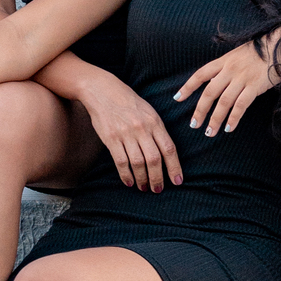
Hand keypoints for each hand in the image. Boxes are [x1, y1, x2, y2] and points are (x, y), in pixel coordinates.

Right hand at [78, 68, 182, 191]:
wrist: (103, 91)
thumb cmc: (128, 102)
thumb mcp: (148, 112)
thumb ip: (157, 130)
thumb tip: (165, 154)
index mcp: (155, 122)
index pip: (169, 149)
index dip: (174, 167)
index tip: (177, 181)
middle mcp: (142, 129)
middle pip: (154, 159)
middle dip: (157, 178)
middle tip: (158, 189)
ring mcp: (126, 134)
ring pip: (138, 163)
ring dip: (142, 179)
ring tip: (144, 187)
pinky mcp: (111, 138)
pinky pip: (121, 161)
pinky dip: (126, 174)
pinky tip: (129, 182)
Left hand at [174, 37, 276, 136]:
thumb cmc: (262, 50)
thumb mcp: (239, 54)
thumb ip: (228, 66)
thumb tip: (219, 81)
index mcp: (224, 60)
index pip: (200, 75)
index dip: (187, 87)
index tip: (177, 98)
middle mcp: (230, 69)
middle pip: (209, 92)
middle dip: (199, 110)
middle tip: (193, 125)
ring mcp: (242, 78)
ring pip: (223, 102)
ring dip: (215, 119)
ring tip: (209, 132)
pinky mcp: (255, 86)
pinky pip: (241, 105)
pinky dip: (234, 118)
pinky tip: (229, 128)